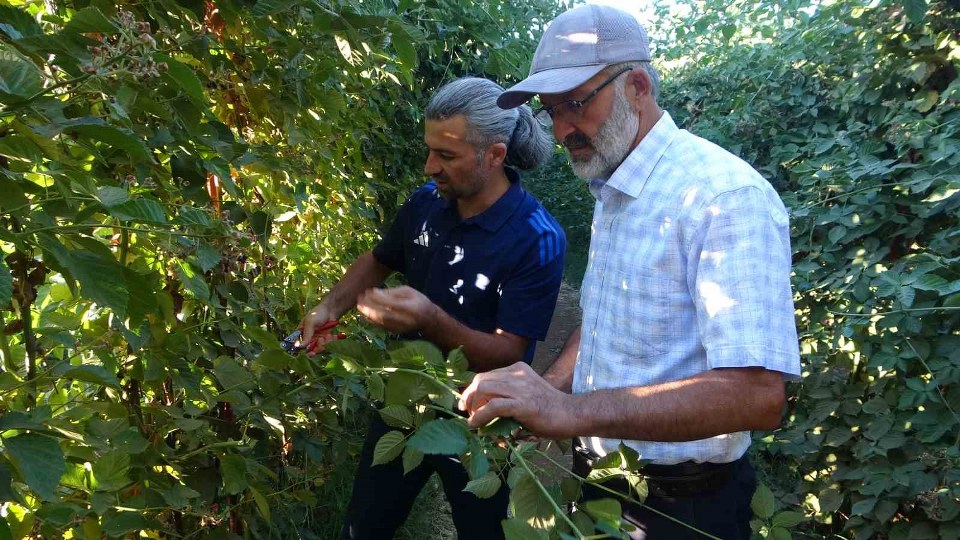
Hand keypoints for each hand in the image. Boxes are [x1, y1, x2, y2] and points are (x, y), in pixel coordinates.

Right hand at [300, 303, 337, 354]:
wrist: (332, 310)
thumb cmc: (318, 313)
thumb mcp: (310, 322)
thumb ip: (306, 334)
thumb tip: (300, 346)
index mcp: (301, 333)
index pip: (300, 345)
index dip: (305, 350)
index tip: (311, 352)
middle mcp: (309, 338)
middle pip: (310, 349)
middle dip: (317, 347)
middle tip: (322, 342)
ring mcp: (317, 339)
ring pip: (320, 348)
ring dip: (325, 343)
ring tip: (328, 336)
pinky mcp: (325, 339)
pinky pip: (327, 345)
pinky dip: (330, 341)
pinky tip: (332, 336)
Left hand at [356, 286, 437, 333]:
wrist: (428, 320)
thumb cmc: (418, 301)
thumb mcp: (409, 291)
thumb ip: (393, 292)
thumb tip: (375, 292)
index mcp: (410, 307)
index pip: (391, 303)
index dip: (378, 298)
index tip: (368, 291)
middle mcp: (405, 319)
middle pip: (384, 314)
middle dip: (370, 307)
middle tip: (359, 299)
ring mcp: (400, 327)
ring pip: (381, 321)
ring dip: (368, 313)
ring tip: (359, 306)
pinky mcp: (395, 332)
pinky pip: (381, 326)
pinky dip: (371, 321)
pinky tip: (364, 315)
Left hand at [458, 362, 576, 438]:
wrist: (573, 414)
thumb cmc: (551, 410)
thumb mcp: (527, 395)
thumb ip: (509, 398)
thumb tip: (486, 413)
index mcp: (518, 369)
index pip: (487, 375)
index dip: (473, 390)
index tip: (468, 404)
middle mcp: (517, 374)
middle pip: (480, 380)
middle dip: (469, 397)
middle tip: (467, 412)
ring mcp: (520, 387)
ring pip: (483, 389)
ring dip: (473, 406)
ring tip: (473, 420)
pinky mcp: (522, 403)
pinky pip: (493, 406)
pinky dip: (480, 416)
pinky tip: (476, 425)